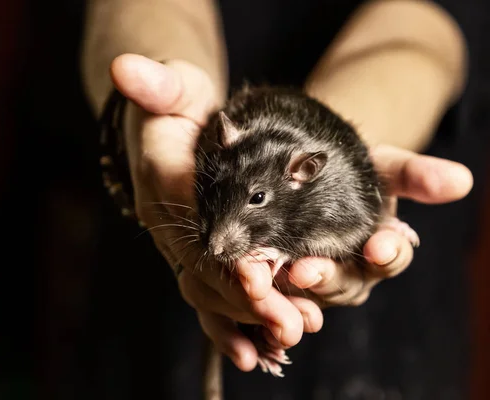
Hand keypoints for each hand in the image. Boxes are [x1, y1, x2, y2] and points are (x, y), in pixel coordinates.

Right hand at [109, 54, 321, 370]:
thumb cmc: (177, 104)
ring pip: (210, 289)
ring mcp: (180, 242)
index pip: (193, 224)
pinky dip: (236, 322)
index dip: (227, 253)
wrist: (165, 127)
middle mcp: (168, 220)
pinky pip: (211, 294)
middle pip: (206, 268)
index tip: (264, 279)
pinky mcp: (194, 253)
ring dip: (249, 317)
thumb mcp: (172, 84)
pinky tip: (264, 348)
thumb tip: (125, 67)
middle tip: (292, 324)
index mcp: (164, 180)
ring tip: (290, 337)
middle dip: (248, 298)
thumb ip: (155, 82)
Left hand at [270, 144, 473, 307]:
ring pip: (306, 295)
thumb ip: (414, 174)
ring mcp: (316, 280)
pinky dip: (263, 294)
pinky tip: (248, 285)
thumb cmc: (351, 170)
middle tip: (306, 270)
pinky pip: (274, 296)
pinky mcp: (281, 282)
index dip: (386, 253)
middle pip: (344, 284)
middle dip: (327, 278)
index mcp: (380, 247)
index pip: (390, 257)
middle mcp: (350, 270)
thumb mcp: (382, 166)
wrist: (310, 171)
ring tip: (269, 276)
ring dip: (288, 291)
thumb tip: (460, 181)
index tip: (378, 245)